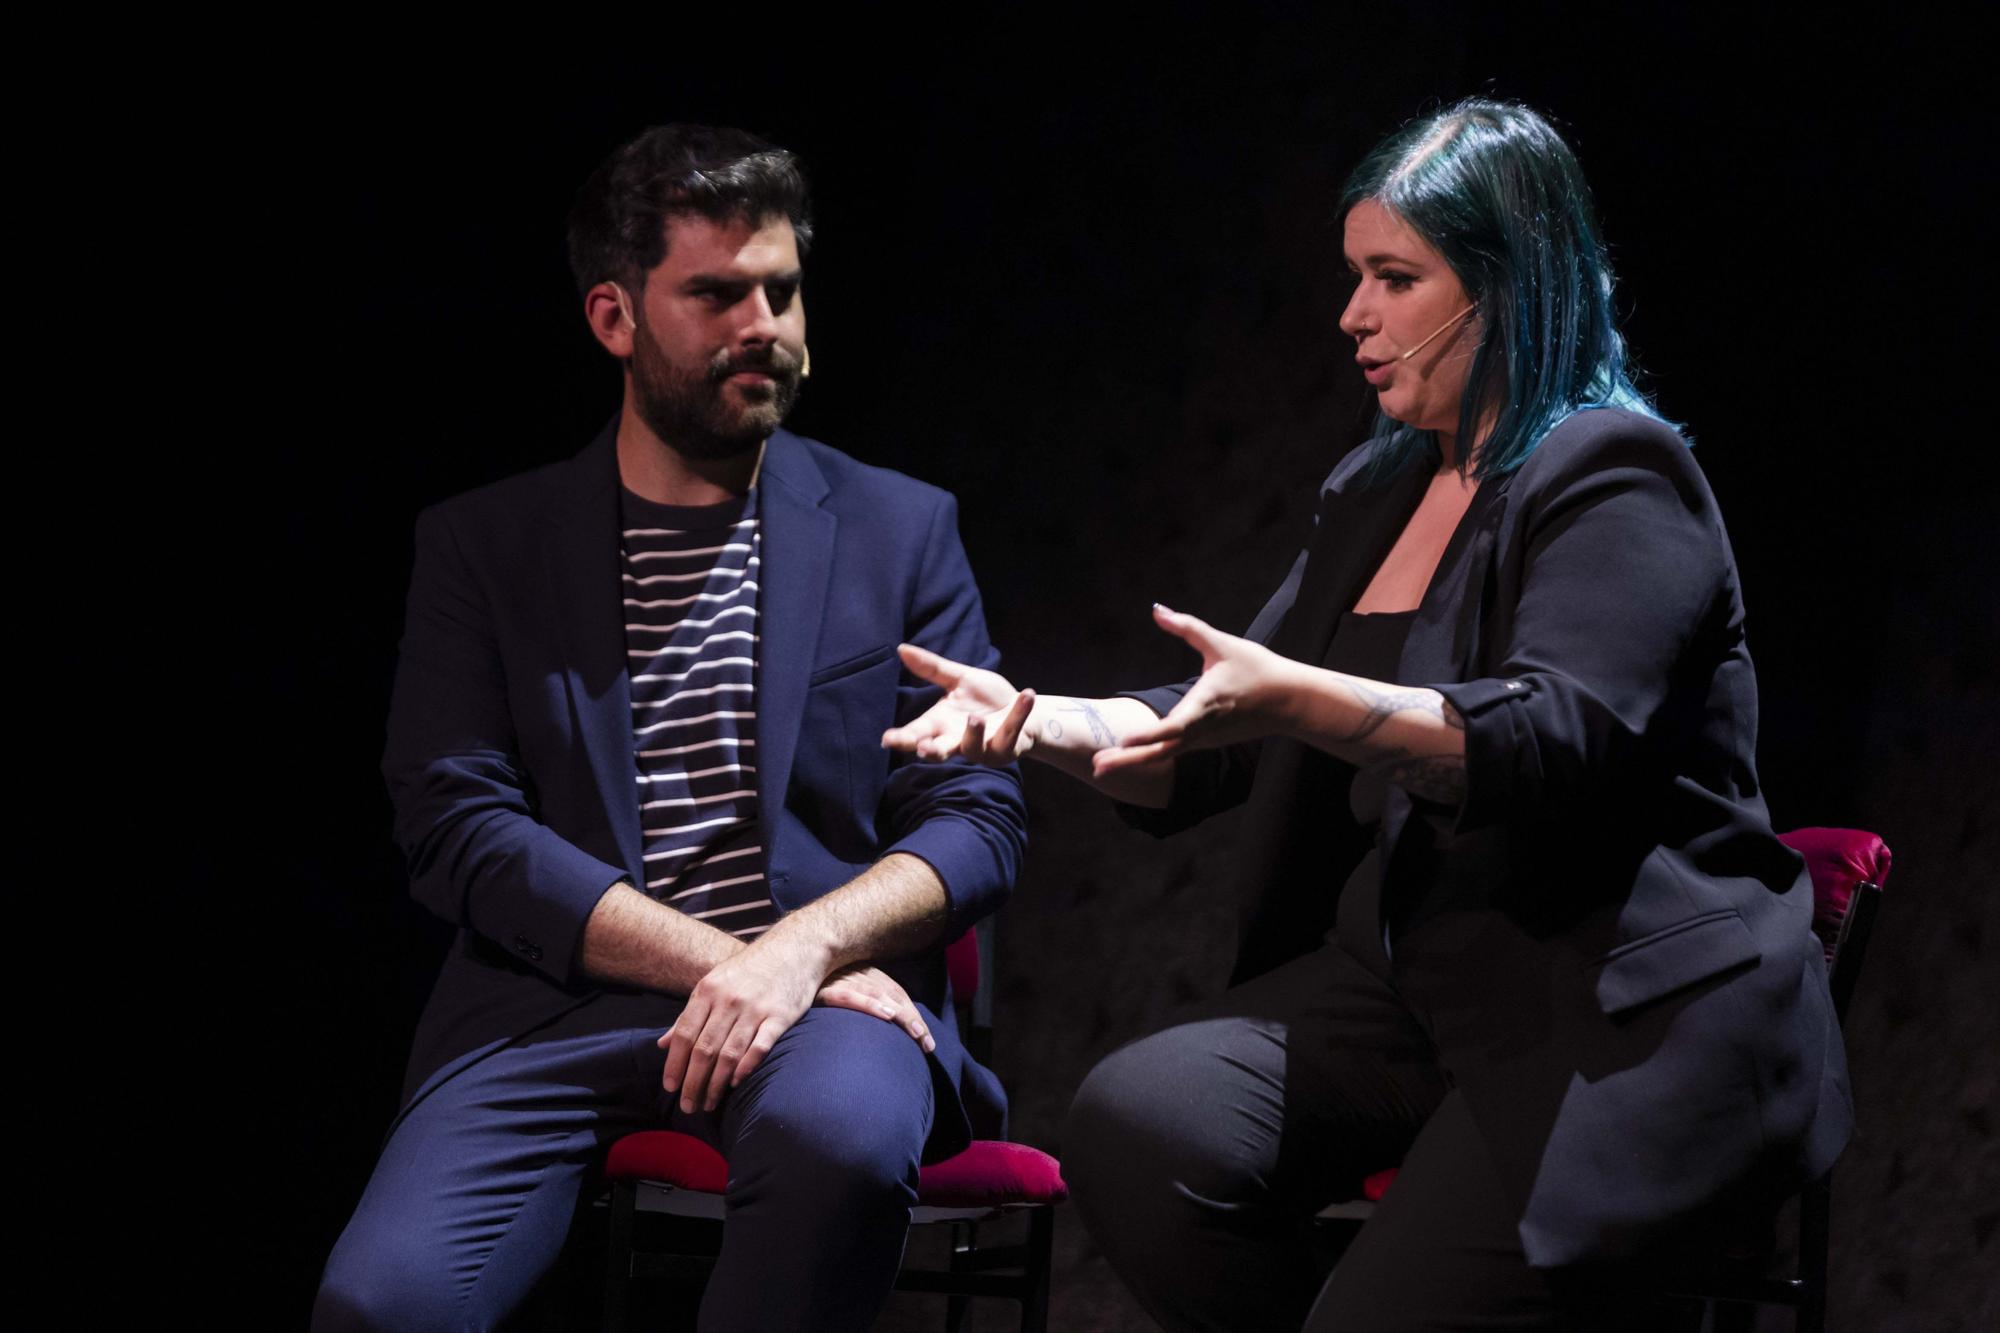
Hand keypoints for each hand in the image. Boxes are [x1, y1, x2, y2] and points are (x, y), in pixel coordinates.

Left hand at [658, 931, 823, 1113]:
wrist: (794, 948)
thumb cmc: (749, 970)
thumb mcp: (714, 983)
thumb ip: (689, 1015)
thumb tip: (662, 1044)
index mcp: (707, 991)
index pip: (684, 1034)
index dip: (675, 1064)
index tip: (669, 1088)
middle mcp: (729, 1000)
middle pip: (704, 1049)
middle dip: (693, 1082)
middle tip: (688, 1107)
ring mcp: (755, 1008)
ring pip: (729, 1054)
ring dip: (716, 1084)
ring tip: (709, 1103)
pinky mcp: (780, 1016)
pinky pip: (760, 1047)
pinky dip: (746, 1067)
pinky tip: (736, 1083)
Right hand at [816, 965, 935, 1053]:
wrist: (782, 962)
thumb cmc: (809, 979)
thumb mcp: (839, 986)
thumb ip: (857, 998)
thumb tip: (877, 1020)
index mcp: (866, 975)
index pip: (896, 996)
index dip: (913, 1017)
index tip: (926, 1041)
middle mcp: (860, 975)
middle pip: (894, 998)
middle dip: (913, 1021)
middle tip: (927, 1044)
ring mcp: (845, 980)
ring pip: (881, 997)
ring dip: (901, 1015)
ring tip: (916, 1034)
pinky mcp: (827, 987)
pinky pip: (853, 997)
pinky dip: (870, 1005)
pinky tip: (886, 1014)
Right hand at [881, 643, 1035, 765]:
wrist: (1024, 708)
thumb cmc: (987, 698)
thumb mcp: (959, 679)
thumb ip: (932, 668)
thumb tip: (902, 648)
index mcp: (942, 724)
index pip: (917, 733)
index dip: (902, 738)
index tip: (888, 739)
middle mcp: (958, 740)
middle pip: (939, 750)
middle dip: (930, 750)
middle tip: (922, 748)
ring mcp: (982, 747)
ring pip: (973, 747)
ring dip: (973, 734)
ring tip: (974, 718)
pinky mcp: (1007, 747)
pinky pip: (1012, 732)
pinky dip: (1020, 713)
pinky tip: (1027, 695)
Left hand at [1094, 604, 1302, 775]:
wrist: (1289, 700)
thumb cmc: (1257, 668)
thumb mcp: (1221, 643)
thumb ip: (1187, 627)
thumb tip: (1156, 609)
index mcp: (1205, 705)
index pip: (1174, 726)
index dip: (1149, 735)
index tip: (1125, 740)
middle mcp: (1203, 729)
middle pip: (1162, 750)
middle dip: (1128, 760)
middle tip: (1097, 767)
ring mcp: (1205, 740)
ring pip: (1166, 755)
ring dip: (1133, 762)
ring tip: (1100, 767)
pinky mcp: (1207, 743)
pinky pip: (1174, 752)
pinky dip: (1150, 757)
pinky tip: (1127, 759)